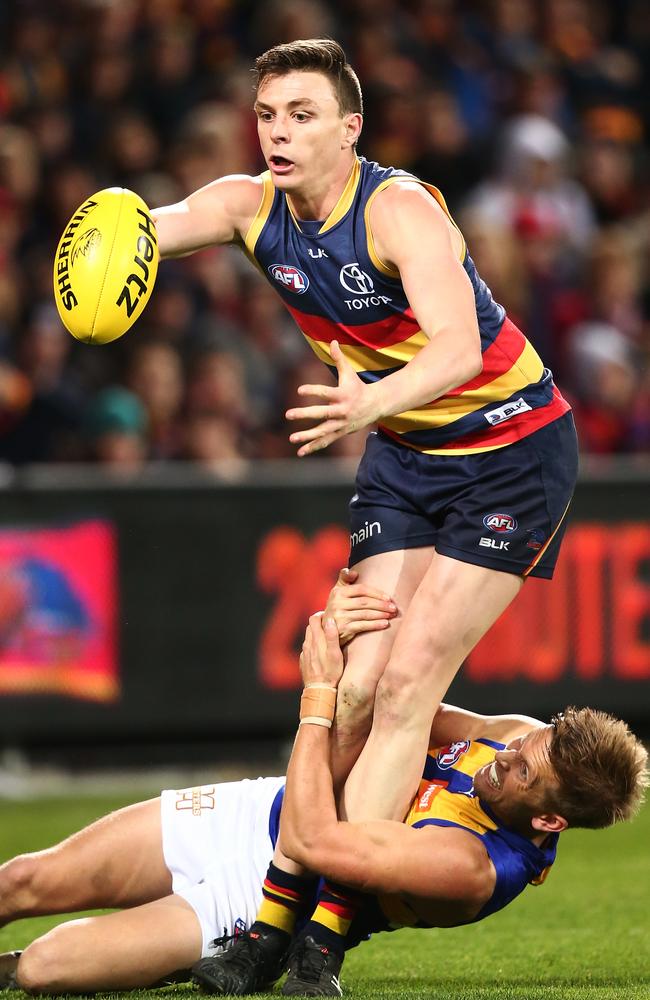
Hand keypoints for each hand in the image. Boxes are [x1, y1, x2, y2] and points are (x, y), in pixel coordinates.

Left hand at [286, 340, 381, 456]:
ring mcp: (341, 424)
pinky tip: (300, 452)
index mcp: (342, 395)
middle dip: (305, 414)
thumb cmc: (358, 387)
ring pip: (323, 431)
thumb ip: (339, 358)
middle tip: (288, 414)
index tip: (299, 390)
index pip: (325, 392)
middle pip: (322, 414)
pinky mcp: (340, 433)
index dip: (312, 391)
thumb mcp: (349, 372)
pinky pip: (325, 441)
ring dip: (307, 436)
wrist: (377, 405)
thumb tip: (332, 340)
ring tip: (292, 438)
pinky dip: (313, 447)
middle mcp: (341, 411)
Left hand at [299, 612, 344, 687]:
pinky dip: (313, 647)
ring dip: (316, 636)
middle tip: (329, 626)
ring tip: (326, 640)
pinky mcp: (303, 661)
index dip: (321, 615)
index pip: (314, 619)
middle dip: (319, 624)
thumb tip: (330, 620)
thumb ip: (332, 636)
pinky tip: (320, 653)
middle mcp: (307, 645)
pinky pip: (307, 649)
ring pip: (308, 638)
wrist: (319, 690)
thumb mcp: (335, 654)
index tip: (329, 616)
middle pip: (310, 627)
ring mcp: (304, 653)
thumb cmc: (331, 672)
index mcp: (316, 640)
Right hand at [325, 568, 396, 645]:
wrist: (326, 630)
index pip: (361, 589)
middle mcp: (337, 603)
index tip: (389, 598)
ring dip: (381, 614)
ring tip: (392, 615)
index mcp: (338, 592)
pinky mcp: (343, 629)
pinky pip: (363, 626)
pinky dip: (375, 624)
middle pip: (365, 602)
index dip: (377, 593)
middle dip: (382, 605)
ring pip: (365, 614)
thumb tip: (354, 572)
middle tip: (394, 608)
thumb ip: (345, 579)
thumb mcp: (337, 592)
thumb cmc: (337, 608)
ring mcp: (340, 616)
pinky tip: (385, 623)